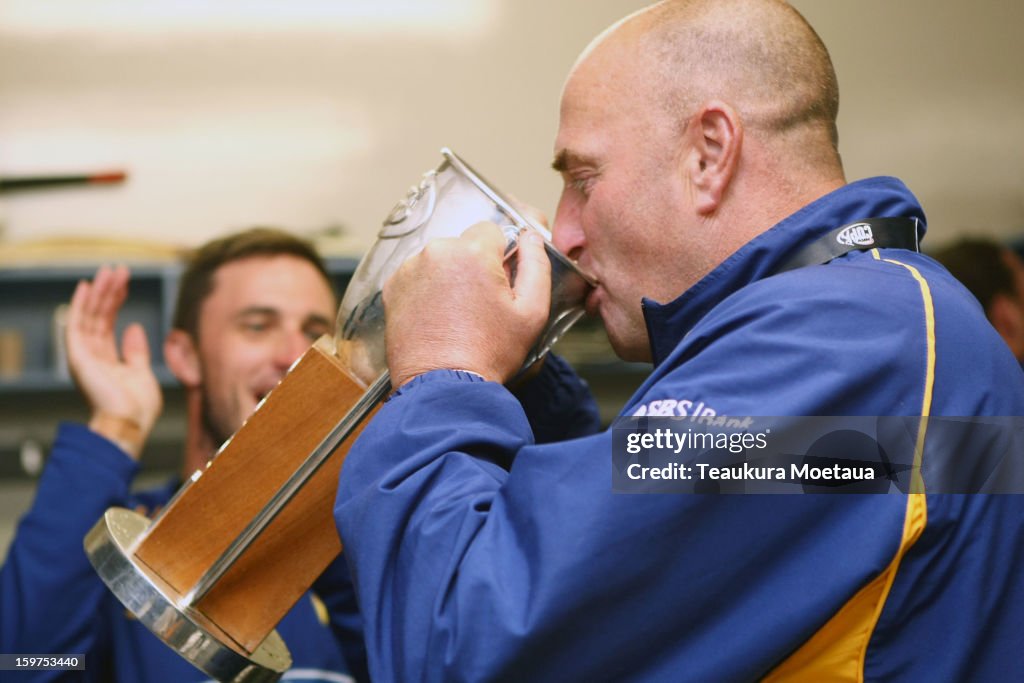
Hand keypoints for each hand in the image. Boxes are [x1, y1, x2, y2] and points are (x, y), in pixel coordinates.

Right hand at [67, 265, 162, 457]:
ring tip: (109, 270)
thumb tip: (133, 327)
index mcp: (107, 362)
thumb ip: (136, 351)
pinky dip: (81, 305)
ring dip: (99, 292)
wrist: (130, 424)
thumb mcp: (142, 373)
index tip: (125, 283)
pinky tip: (87, 286)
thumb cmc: (138, 408)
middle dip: (108, 292)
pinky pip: (77, 325)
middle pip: (99, 317)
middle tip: (118, 269)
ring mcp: (84, 357)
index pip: (108, 324)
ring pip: (90, 316)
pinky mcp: (78, 357)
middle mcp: (92, 357)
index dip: (116, 302)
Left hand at [383, 222, 551, 387]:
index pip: (491, 229)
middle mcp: (435, 253)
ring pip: (439, 260)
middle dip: (474, 267)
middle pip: (463, 245)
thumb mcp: (532, 312)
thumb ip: (537, 265)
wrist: (443, 387)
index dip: (501, 255)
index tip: (501, 281)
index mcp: (471, 252)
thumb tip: (531, 238)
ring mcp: (409, 270)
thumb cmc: (488, 354)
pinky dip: (427, 290)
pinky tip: (438, 317)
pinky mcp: (392, 288)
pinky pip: (417, 276)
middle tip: (481, 305)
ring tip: (457, 315)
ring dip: (449, 277)